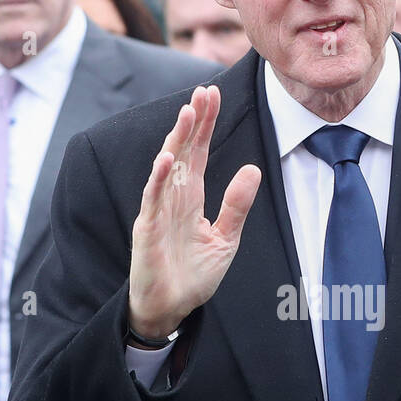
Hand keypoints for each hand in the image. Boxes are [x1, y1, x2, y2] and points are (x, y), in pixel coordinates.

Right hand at [128, 85, 260, 338]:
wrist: (171, 308)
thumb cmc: (194, 275)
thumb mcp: (226, 239)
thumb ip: (237, 205)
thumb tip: (253, 168)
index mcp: (192, 197)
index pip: (200, 153)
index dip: (206, 125)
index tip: (212, 95)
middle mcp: (173, 197)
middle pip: (184, 151)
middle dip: (194, 121)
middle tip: (204, 92)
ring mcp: (158, 210)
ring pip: (167, 168)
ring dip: (177, 140)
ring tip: (188, 113)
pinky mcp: (147, 229)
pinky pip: (152, 200)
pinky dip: (158, 179)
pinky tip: (167, 159)